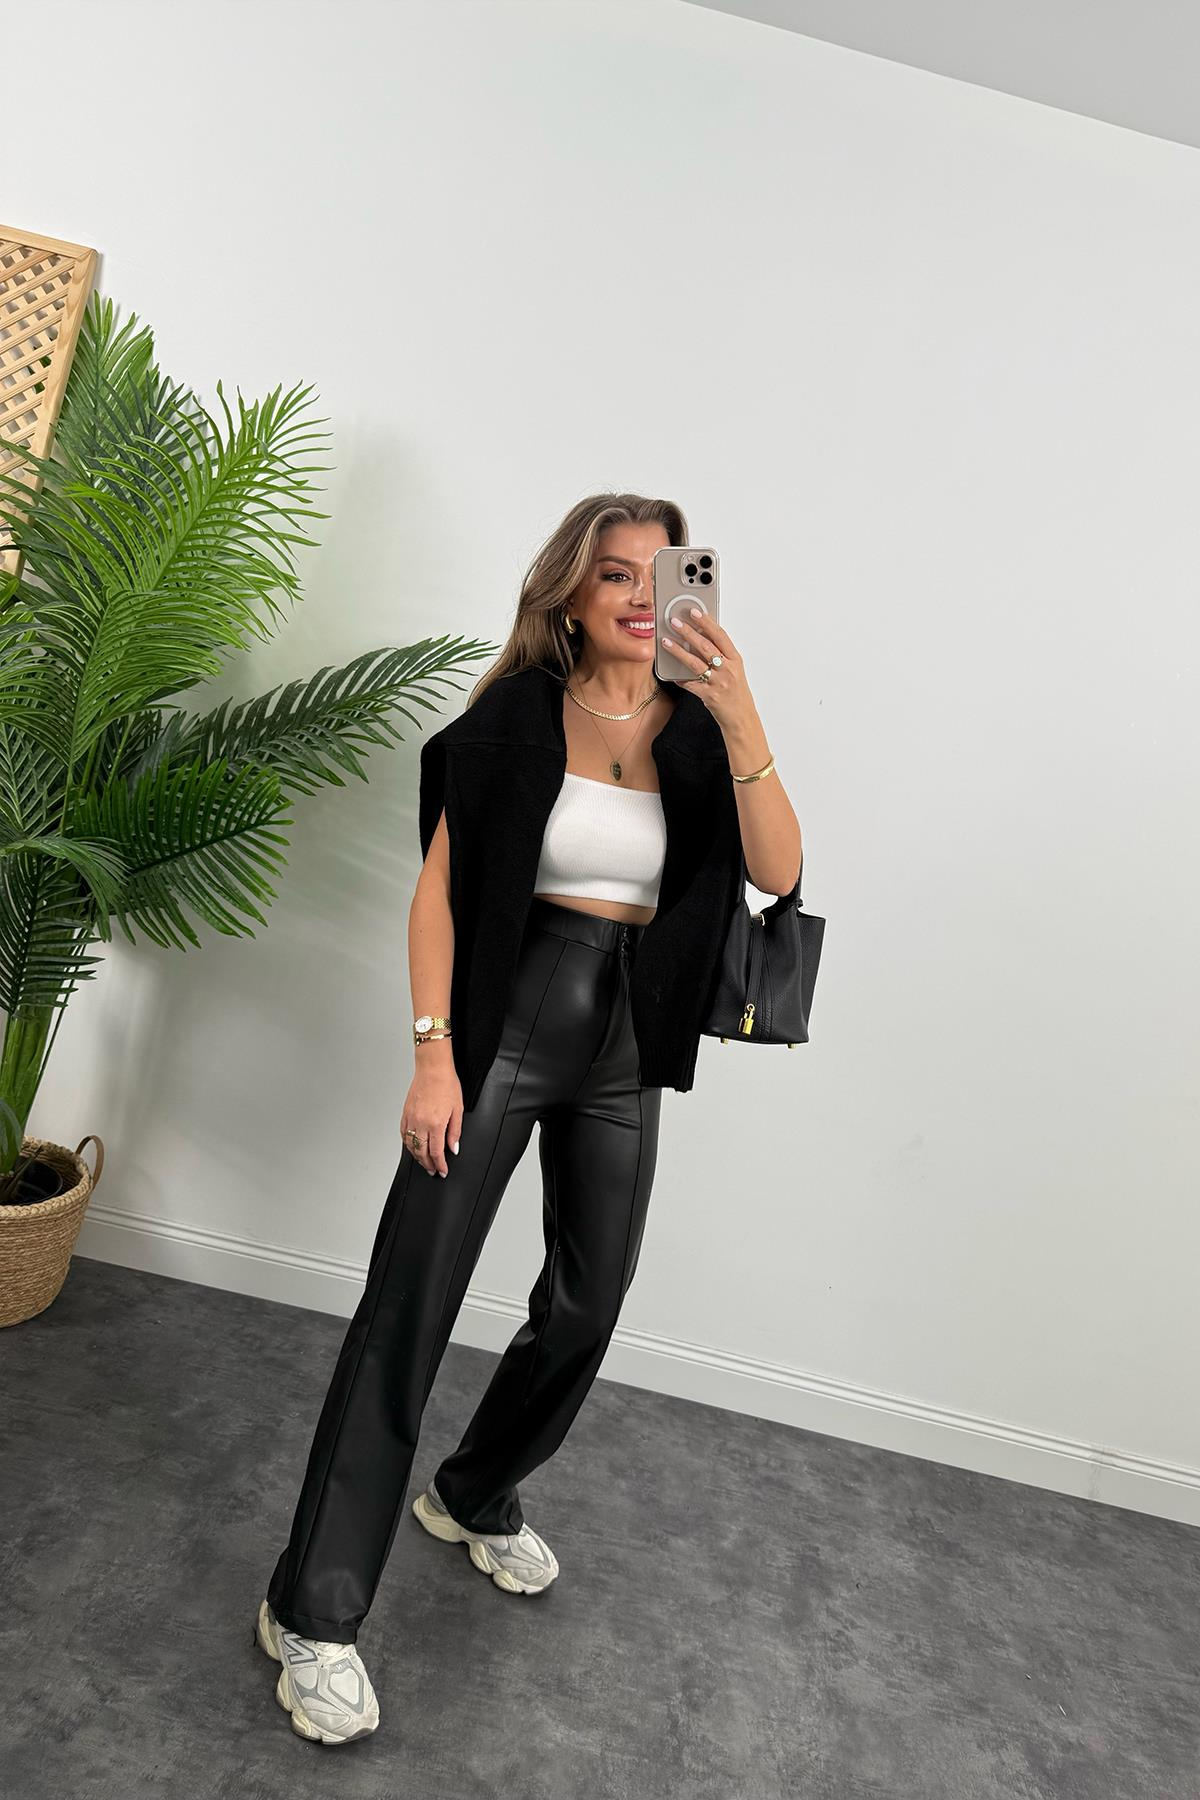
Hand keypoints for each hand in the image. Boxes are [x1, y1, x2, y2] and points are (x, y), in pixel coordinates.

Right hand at [400, 1050, 462, 1177]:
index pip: (436, 1153)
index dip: (440, 1165)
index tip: (442, 1171)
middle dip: (428, 1165)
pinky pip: (403, 1134)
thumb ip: (455, 1131)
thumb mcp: (458, 1109)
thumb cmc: (447, 1084)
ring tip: (424, 1162)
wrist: (433, 1068)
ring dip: (417, 1157)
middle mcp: (421, 1123)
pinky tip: (412, 1146)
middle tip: (433, 1170)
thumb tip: (453, 1148)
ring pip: (410, 1145)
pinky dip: (407, 1143)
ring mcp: (411, 1118)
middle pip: (421, 1152)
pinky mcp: (405, 1113)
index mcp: (435, 1124)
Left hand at [661, 606, 755, 730]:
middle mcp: (728, 669)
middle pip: (706, 646)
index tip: (695, 611)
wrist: (742, 718)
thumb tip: (700, 637)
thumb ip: (721, 655)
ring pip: (695, 663)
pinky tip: (670, 673)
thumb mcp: (734, 670)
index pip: (720, 635)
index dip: (707, 622)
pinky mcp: (709, 696)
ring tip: (666, 641)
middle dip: (688, 632)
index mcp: (735, 660)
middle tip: (675, 622)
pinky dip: (679, 678)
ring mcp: (718, 683)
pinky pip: (690, 684)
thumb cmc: (737, 693)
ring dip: (678, 651)